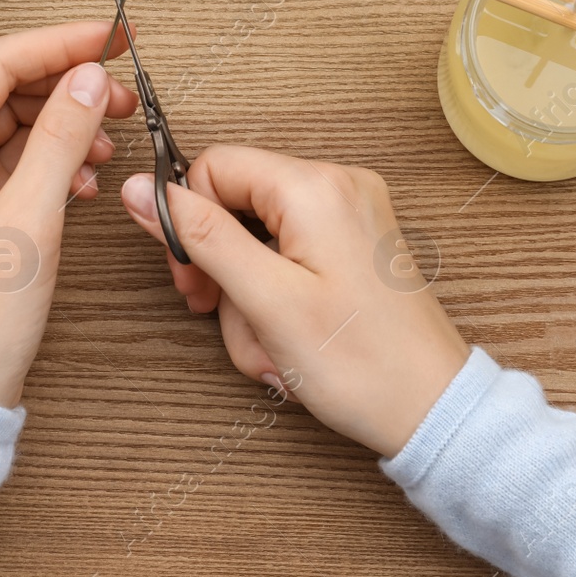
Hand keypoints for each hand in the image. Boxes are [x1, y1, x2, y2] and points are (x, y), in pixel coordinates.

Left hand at [0, 21, 137, 407]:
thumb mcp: (30, 222)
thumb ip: (61, 139)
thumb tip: (89, 78)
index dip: (61, 42)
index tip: (114, 37)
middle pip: (2, 87)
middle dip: (67, 83)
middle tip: (124, 90)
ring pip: (9, 122)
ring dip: (63, 122)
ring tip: (111, 141)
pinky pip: (8, 158)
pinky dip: (49, 157)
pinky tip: (83, 179)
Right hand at [121, 146, 468, 456]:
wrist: (432, 409)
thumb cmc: (364, 364)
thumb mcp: (266, 301)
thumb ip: (201, 237)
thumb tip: (143, 190)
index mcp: (316, 187)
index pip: (214, 167)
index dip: (187, 219)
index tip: (190, 276)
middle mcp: (339, 187)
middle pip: (236, 205)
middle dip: (222, 271)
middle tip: (220, 314)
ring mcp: (351, 215)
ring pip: (259, 240)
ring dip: (250, 301)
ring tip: (272, 347)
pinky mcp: (355, 244)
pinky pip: (290, 257)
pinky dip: (277, 301)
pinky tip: (289, 343)